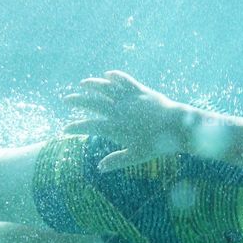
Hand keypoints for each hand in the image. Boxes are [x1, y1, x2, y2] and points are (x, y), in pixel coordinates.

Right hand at [63, 70, 190, 171]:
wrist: (177, 127)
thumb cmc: (157, 144)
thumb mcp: (136, 156)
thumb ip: (117, 161)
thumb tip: (100, 168)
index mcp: (115, 128)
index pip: (89, 126)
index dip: (75, 127)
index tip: (65, 129)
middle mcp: (118, 111)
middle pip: (92, 103)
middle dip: (77, 101)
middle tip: (67, 100)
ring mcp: (128, 99)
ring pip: (105, 87)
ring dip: (92, 84)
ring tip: (82, 84)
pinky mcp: (140, 90)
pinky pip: (124, 80)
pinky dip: (115, 76)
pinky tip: (108, 74)